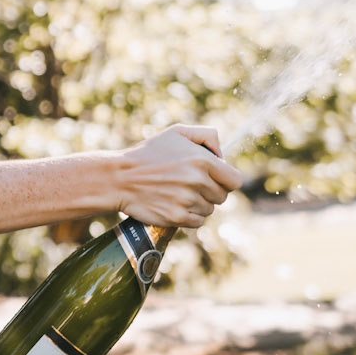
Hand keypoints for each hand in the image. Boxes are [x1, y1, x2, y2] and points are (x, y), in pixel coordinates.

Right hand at [116, 124, 240, 227]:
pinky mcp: (177, 217)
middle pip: (222, 197)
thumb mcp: (177, 132)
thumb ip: (207, 135)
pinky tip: (175, 204)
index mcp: (203, 160)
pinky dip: (190, 216)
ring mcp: (188, 201)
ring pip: (209, 209)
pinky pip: (198, 222)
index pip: (235, 180)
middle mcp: (198, 181)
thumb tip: (223, 155)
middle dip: (211, 191)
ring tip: (178, 193)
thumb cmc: (149, 153)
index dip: (227, 180)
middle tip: (191, 184)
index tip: (216, 179)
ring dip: (199, 204)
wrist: (120, 177)